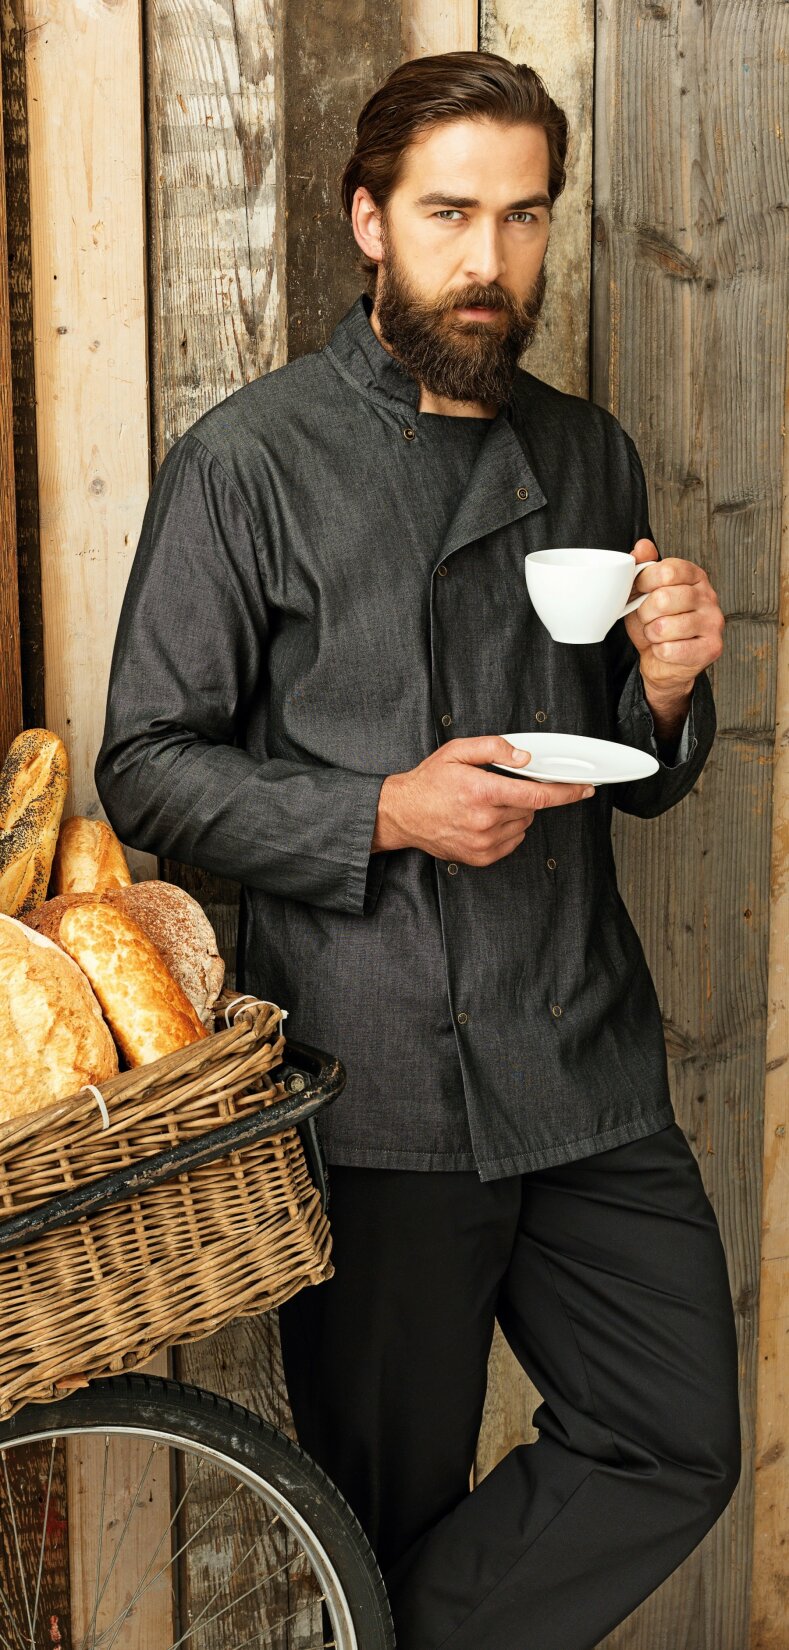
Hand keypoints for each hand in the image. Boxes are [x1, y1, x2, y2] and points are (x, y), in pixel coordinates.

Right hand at [371, 735, 594, 865]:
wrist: (402, 814)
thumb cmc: (428, 783)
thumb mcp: (457, 751)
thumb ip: (494, 748)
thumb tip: (524, 757)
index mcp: (481, 791)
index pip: (537, 794)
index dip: (565, 792)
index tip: (584, 789)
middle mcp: (484, 820)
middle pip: (531, 807)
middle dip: (524, 794)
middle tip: (498, 786)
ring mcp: (483, 842)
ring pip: (523, 824)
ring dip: (516, 812)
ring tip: (486, 804)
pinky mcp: (481, 856)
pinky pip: (512, 841)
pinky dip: (507, 829)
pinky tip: (485, 819)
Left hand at [625, 539, 724, 699]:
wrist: (664, 662)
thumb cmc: (655, 624)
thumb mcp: (643, 593)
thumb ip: (642, 567)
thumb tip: (642, 546)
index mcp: (695, 576)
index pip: (667, 570)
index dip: (644, 582)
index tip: (639, 591)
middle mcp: (709, 596)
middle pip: (664, 598)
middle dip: (645, 613)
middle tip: (647, 619)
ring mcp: (714, 622)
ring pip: (664, 626)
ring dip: (651, 634)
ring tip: (657, 635)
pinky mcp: (712, 648)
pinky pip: (670, 649)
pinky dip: (659, 652)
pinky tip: (665, 649)